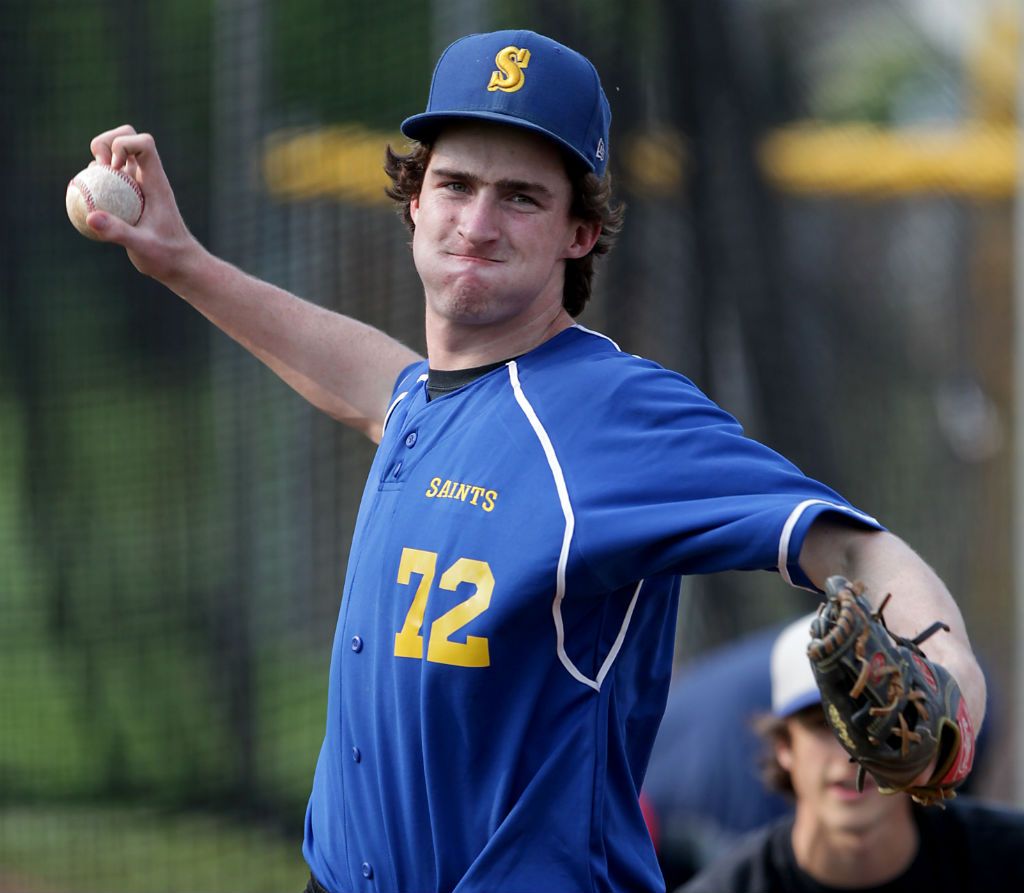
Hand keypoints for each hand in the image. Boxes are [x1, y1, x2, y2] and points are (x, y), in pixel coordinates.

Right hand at [86, 125, 201, 283]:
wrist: (179, 264)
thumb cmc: (166, 256)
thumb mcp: (142, 247)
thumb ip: (118, 232)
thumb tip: (90, 217)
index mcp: (156, 181)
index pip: (145, 143)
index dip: (123, 143)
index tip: (112, 168)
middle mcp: (146, 177)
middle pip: (127, 137)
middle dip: (106, 142)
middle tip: (99, 168)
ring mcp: (137, 185)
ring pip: (115, 154)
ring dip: (97, 160)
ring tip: (89, 185)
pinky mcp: (128, 196)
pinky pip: (108, 178)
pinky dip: (93, 181)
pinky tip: (84, 202)